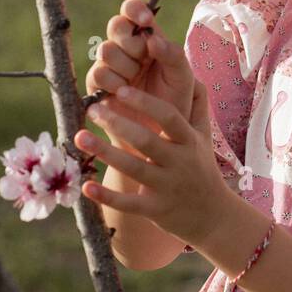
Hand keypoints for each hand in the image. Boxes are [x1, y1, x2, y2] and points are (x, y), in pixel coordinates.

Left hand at [74, 79, 228, 250]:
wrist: (212, 216)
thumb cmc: (202, 168)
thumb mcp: (205, 137)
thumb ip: (198, 107)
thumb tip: (195, 76)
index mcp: (189, 141)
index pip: (169, 117)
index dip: (145, 103)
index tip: (122, 89)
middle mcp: (179, 162)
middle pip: (146, 140)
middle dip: (118, 123)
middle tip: (92, 109)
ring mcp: (167, 187)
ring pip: (133, 168)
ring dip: (105, 153)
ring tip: (79, 136)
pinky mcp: (155, 210)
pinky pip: (128, 203)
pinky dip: (107, 197)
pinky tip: (86, 186)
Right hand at [85, 0, 194, 126]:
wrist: (161, 134)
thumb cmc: (175, 100)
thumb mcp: (182, 76)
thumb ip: (173, 54)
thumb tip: (152, 38)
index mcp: (147, 37)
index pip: (132, 10)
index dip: (134, 10)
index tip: (146, 22)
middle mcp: (126, 47)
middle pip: (115, 25)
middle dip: (130, 42)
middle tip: (143, 59)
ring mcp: (110, 65)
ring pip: (105, 50)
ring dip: (124, 66)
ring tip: (136, 81)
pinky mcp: (97, 85)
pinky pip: (97, 74)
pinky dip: (113, 83)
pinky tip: (123, 92)